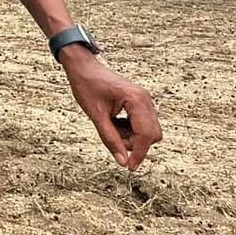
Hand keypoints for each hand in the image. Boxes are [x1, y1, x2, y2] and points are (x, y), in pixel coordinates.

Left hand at [61, 49, 162, 169]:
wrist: (83, 67)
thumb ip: (110, 139)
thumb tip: (123, 162)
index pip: (146, 135)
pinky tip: (113, 122)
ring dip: (131, 137)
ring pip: (148, 131)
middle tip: (113, 141)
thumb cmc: (87, 85)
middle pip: (152, 135)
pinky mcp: (139, 103)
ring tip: (109, 127)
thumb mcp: (96, 116)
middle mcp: (145, 99)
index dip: (139, 154)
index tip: (129, 167)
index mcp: (136, 100)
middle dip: (135, 144)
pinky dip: (129, 130)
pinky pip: (141, 124)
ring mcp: (144, 101)